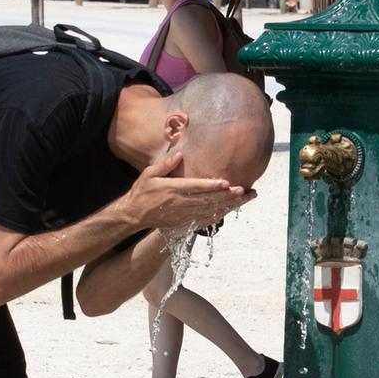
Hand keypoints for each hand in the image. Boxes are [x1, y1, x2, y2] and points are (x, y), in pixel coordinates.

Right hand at [123, 152, 254, 233]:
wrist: (133, 214)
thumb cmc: (142, 191)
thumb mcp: (149, 174)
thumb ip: (165, 165)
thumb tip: (179, 154)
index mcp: (172, 189)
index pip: (195, 187)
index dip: (212, 185)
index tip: (227, 183)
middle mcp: (180, 203)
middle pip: (208, 200)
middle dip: (228, 196)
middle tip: (244, 190)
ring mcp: (183, 215)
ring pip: (210, 211)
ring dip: (228, 206)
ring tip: (244, 199)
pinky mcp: (184, 223)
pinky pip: (204, 220)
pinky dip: (219, 215)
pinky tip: (231, 211)